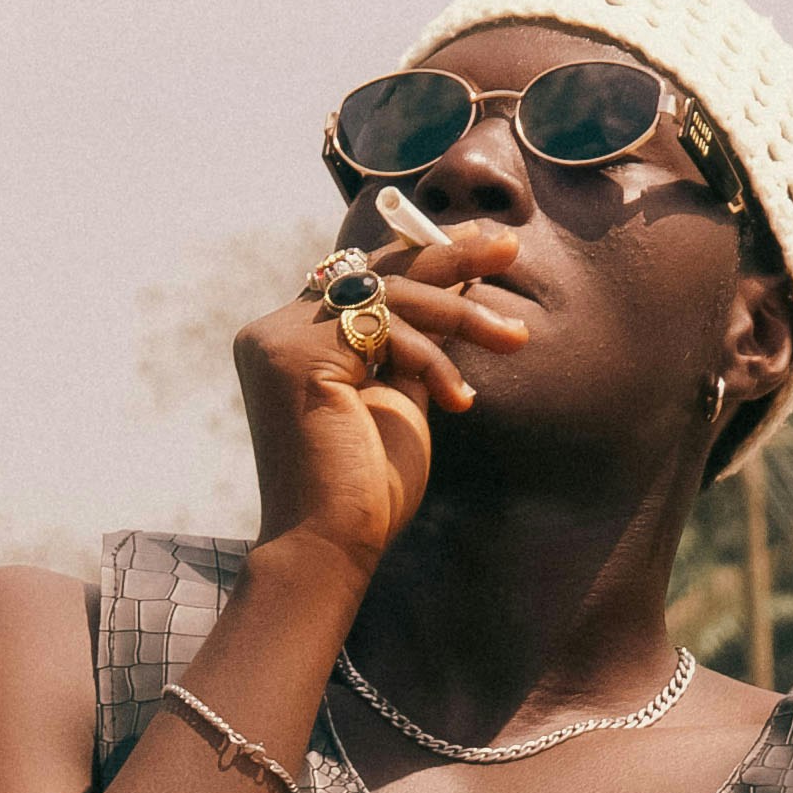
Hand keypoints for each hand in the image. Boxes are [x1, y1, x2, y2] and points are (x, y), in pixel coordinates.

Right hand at [232, 219, 527, 574]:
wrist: (332, 546)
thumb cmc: (366, 490)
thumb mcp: (399, 397)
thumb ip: (410, 346)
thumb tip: (453, 290)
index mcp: (296, 342)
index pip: (364, 280)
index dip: (423, 259)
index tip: (482, 251)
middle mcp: (277, 331)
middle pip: (377, 273)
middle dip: (451, 256)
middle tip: (510, 246)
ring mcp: (281, 338)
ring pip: (389, 294)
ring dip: (462, 316)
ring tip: (514, 339)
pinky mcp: (296, 352)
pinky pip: (384, 326)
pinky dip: (430, 357)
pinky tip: (457, 400)